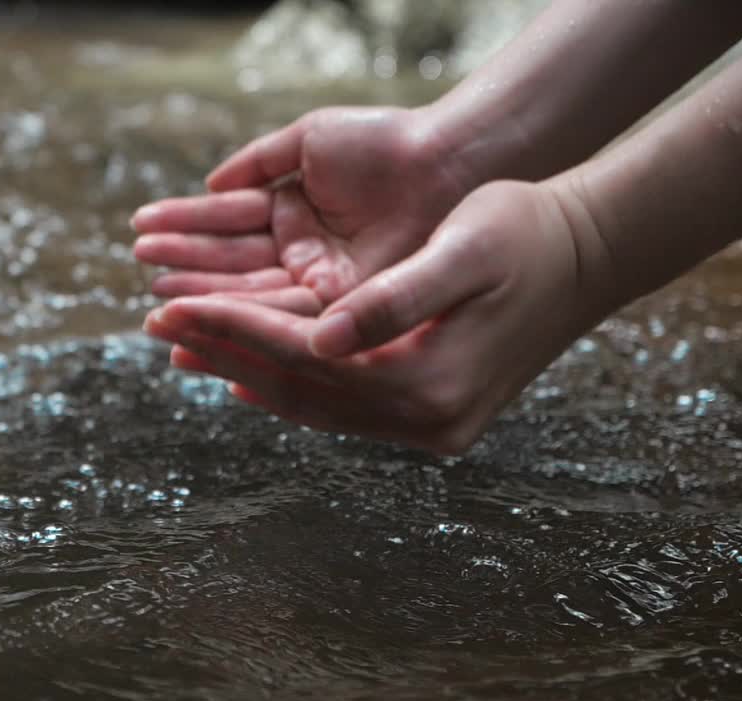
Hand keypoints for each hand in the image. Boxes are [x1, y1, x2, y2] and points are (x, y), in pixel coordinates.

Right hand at [131, 107, 470, 308]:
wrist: (446, 163)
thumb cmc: (385, 143)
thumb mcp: (310, 140)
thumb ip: (259, 162)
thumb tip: (211, 184)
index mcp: (291, 213)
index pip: (227, 223)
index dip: (184, 226)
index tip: (140, 228)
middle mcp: (301, 253)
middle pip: (231, 263)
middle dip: (184, 265)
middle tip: (140, 269)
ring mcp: (320, 283)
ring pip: (250, 293)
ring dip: (202, 294)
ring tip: (157, 296)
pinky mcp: (341, 308)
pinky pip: (284, 314)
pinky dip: (242, 317)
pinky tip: (201, 314)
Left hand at [143, 180, 616, 454]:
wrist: (586, 256)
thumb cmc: (526, 233)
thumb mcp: (464, 252)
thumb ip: (393, 301)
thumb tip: (320, 339)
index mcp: (429, 382)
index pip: (303, 358)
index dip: (232, 329)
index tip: (171, 304)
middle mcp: (425, 420)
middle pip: (298, 388)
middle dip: (223, 351)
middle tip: (155, 322)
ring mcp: (428, 427)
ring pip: (312, 404)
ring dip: (244, 372)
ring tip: (184, 346)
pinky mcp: (428, 416)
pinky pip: (338, 408)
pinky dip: (288, 388)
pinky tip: (245, 375)